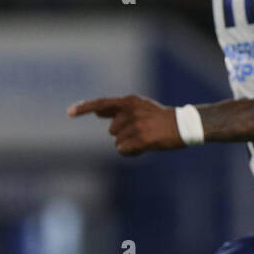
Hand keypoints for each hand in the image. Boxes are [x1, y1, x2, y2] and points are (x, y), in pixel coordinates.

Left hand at [67, 94, 184, 155]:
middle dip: (122, 135)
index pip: (101, 103)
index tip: (69, 112)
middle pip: (111, 130)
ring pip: (118, 142)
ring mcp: (136, 125)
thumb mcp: (139, 107)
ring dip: (128, 144)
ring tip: (146, 139)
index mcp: (130, 101)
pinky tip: (144, 148)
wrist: (183, 125)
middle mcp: (131, 111)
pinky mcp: (142, 139)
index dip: (84, 108)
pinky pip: (123, 150)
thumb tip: (96, 111)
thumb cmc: (159, 117)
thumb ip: (117, 109)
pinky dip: (131, 152)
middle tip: (141, 132)